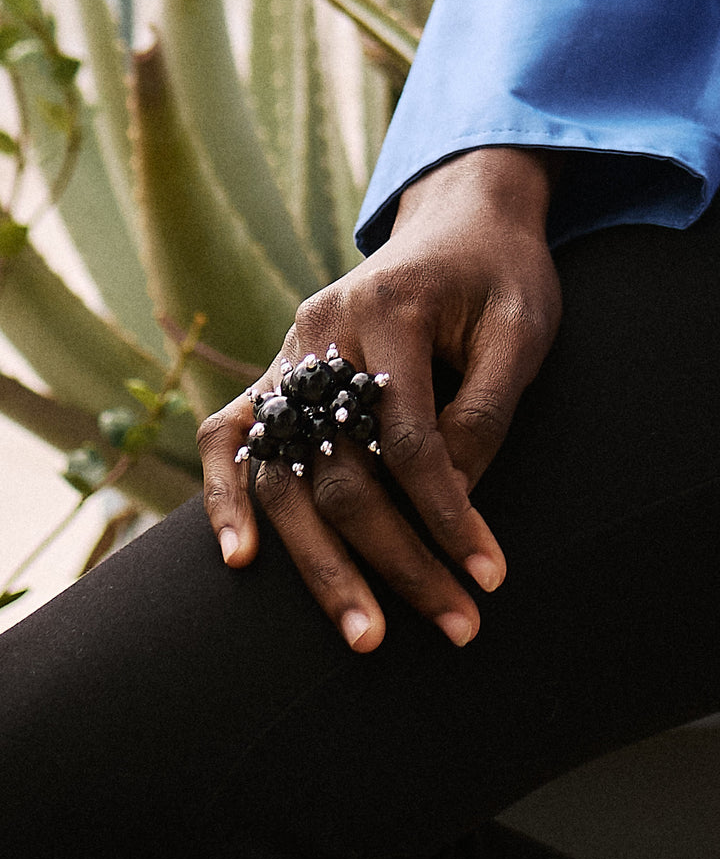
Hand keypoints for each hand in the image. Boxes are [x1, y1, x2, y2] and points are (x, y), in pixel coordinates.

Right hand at [197, 148, 561, 651]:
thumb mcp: (521, 328)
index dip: (448, 513)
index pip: (408, 438)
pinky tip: (241, 559)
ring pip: (284, 471)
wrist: (460, 223)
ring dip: (321, 562)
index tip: (488, 574)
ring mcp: (287, 355)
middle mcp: (320, 335)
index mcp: (387, 311)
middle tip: (455, 624)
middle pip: (341, 470)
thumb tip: (451, 497)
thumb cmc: (500, 275)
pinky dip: (227, 496)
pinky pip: (230, 435)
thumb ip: (486, 410)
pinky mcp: (279, 374)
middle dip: (398, 558)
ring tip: (364, 635)